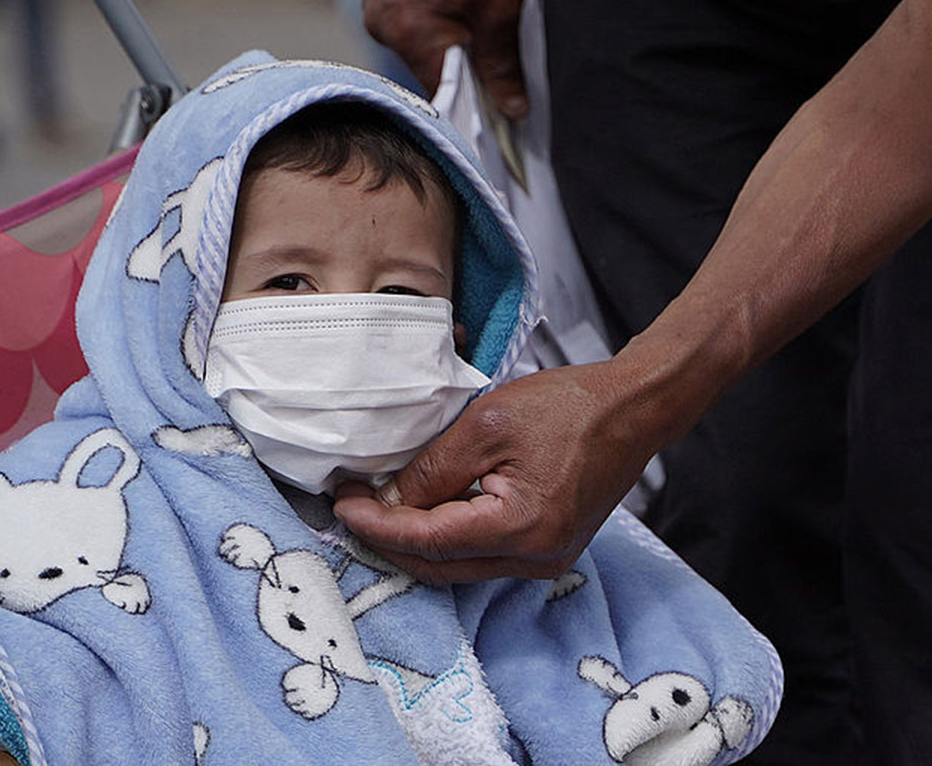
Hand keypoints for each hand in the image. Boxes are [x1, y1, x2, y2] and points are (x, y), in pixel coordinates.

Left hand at [332, 361, 663, 582]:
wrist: (633, 409)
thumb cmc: (568, 407)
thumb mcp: (486, 425)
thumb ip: (433, 469)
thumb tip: (389, 500)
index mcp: (521, 528)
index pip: (427, 541)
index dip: (377, 525)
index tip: (341, 504)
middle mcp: (535, 558)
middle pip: (439, 566)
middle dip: (387, 540)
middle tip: (350, 507)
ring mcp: (544, 560)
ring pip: (458, 566)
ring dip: (414, 542)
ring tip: (377, 508)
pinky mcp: (547, 549)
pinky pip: (481, 555)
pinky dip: (445, 538)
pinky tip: (421, 511)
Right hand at [362, 0, 528, 117]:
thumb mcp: (500, 6)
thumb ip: (501, 65)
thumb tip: (510, 108)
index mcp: (408, 32)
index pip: (440, 93)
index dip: (471, 103)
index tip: (496, 111)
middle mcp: (382, 23)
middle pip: (428, 69)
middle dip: (462, 62)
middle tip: (489, 36)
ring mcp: (377, 5)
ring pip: (420, 44)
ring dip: (448, 38)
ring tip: (470, 5)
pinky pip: (410, 21)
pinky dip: (435, 17)